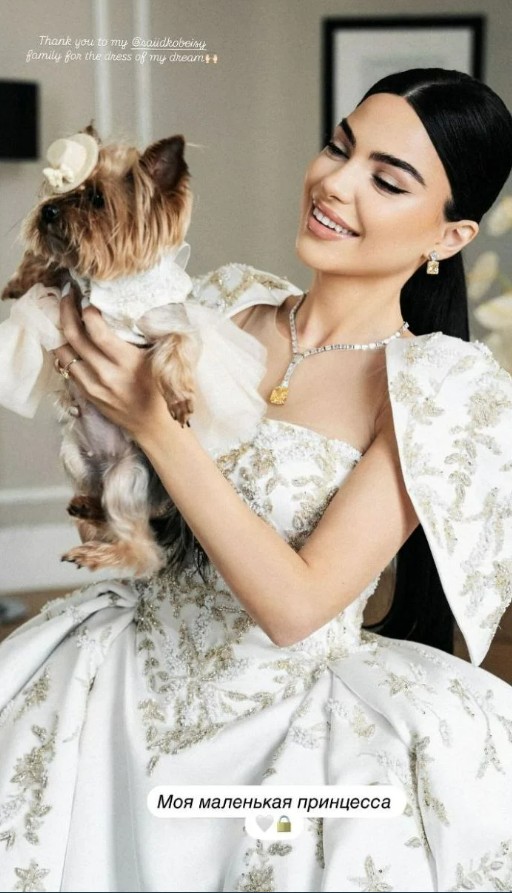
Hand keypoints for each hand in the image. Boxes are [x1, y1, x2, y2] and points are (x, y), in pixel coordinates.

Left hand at [53, 293, 168, 437]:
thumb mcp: (159, 360)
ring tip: (62, 312)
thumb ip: (144, 337)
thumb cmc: (160, 389)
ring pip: (64, 352)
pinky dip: (63, 349)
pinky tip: (65, 337)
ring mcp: (93, 385)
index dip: (87, 311)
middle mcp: (107, 374)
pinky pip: (66, 366)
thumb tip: (127, 308)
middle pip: (75, 337)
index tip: (87, 297)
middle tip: (67, 294)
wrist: (153, 425)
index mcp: (128, 362)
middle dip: (67, 311)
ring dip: (59, 329)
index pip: (98, 332)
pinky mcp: (86, 394)